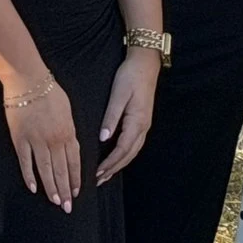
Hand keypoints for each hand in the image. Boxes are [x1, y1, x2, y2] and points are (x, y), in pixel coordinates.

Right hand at [4, 75, 80, 212]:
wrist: (28, 80)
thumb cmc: (50, 91)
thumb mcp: (67, 110)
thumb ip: (69, 130)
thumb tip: (71, 147)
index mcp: (68, 132)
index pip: (74, 161)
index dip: (76, 179)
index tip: (77, 193)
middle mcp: (54, 140)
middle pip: (61, 170)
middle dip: (65, 190)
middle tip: (67, 207)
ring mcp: (36, 141)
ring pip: (45, 170)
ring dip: (51, 187)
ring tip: (55, 201)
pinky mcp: (20, 139)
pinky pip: (25, 162)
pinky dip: (29, 176)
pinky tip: (33, 188)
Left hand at [95, 49, 161, 184]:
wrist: (146, 62)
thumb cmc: (130, 76)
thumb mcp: (119, 95)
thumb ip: (111, 117)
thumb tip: (103, 138)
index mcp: (137, 122)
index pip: (122, 149)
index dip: (109, 163)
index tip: (97, 173)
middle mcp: (143, 127)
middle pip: (128, 155)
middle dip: (114, 169)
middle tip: (98, 180)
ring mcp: (145, 124)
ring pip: (132, 151)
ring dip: (119, 164)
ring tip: (105, 174)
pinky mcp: (142, 120)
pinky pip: (133, 143)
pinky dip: (124, 154)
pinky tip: (116, 156)